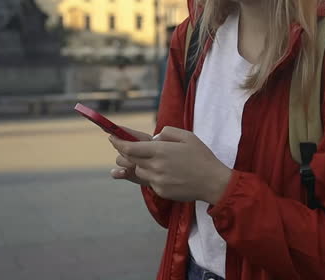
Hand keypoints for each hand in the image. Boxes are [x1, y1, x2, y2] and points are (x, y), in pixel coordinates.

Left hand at [109, 127, 231, 203]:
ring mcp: (157, 181)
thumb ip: (167, 133)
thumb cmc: (201, 156)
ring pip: (137, 171)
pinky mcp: (161, 191)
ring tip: (150, 160)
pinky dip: (151, 175)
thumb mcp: (187, 136)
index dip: (118, 142)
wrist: (213, 182)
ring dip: (138, 165)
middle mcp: (155, 166)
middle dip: (123, 154)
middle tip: (125, 149)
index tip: (111, 137)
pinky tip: (162, 172)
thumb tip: (154, 138)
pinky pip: (148, 182)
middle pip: (128, 160)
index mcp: (160, 151)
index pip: (130, 147)